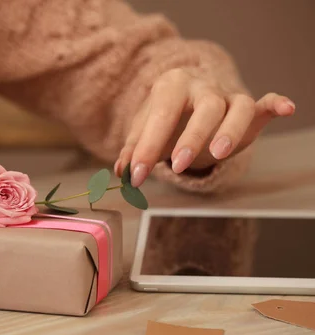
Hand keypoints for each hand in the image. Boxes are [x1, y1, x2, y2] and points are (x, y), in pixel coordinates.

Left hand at [114, 68, 294, 186]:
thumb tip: (122, 171)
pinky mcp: (250, 106)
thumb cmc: (165, 119)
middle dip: (192, 137)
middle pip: (205, 108)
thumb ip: (133, 150)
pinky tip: (285, 109)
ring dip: (230, 130)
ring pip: (238, 107)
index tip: (136, 176)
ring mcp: (228, 95)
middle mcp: (202, 86)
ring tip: (218, 153)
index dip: (147, 147)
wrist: (188, 102)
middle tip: (176, 165)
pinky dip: (275, 104)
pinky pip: (265, 102)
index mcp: (171, 86)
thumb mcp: (145, 132)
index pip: (160, 115)